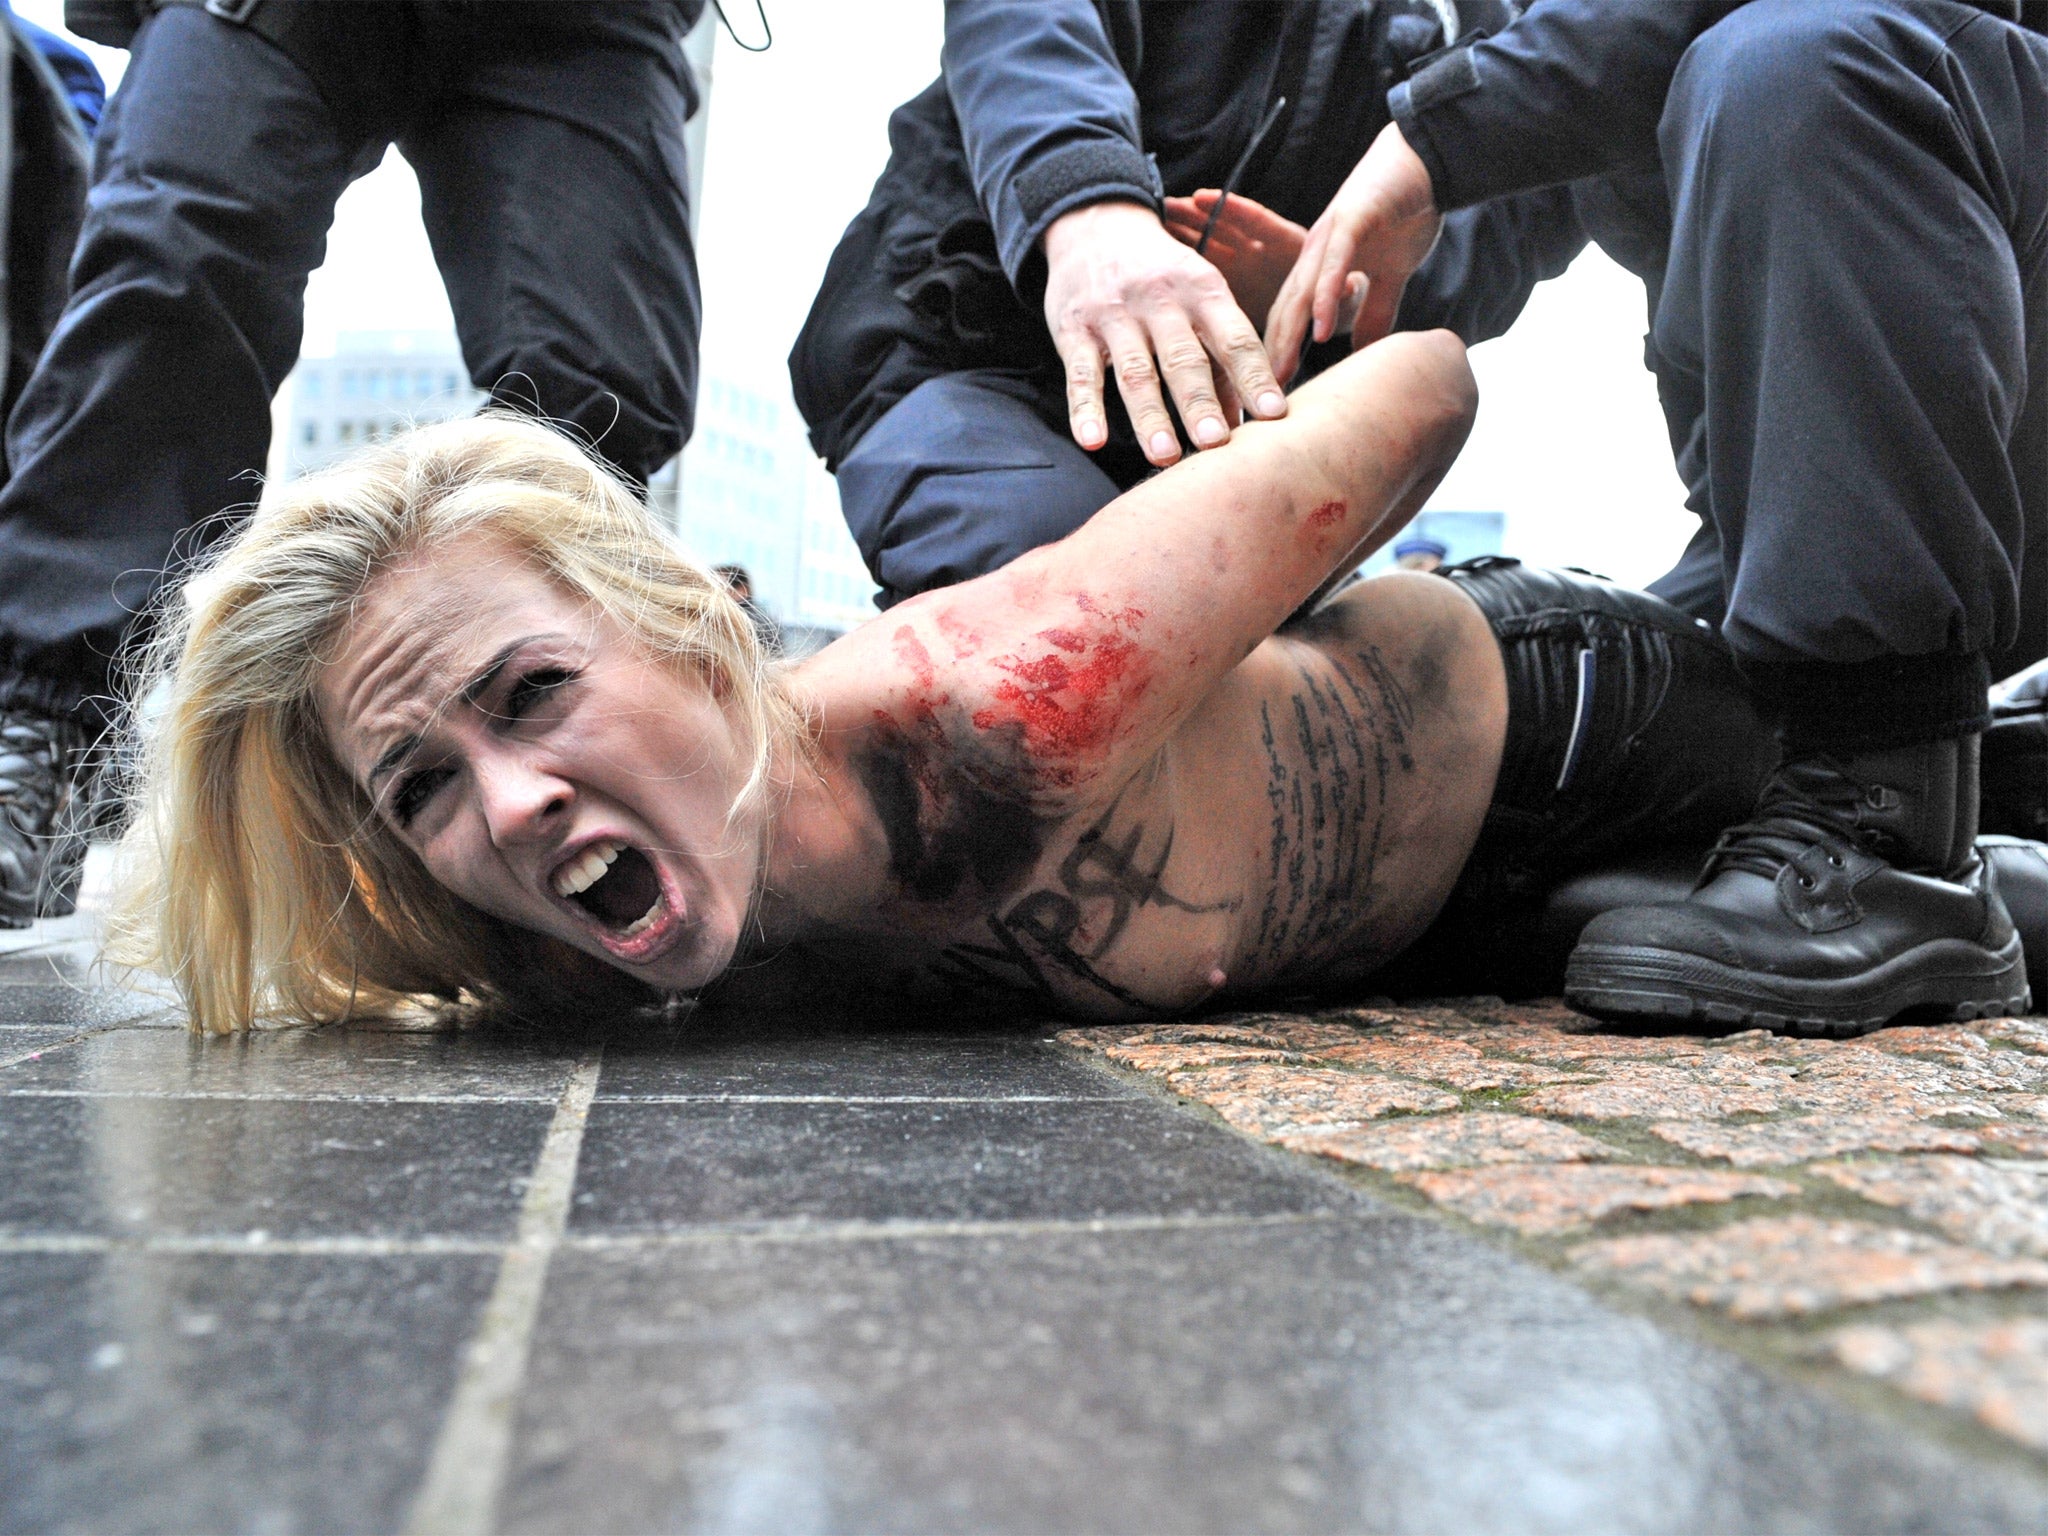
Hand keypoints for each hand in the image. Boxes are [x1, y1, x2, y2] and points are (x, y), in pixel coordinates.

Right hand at [1042, 200, 1286, 466]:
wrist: (1095, 225)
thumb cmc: (1162, 276)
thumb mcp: (1199, 298)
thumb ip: (1221, 359)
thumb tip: (1243, 423)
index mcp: (1203, 291)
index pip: (1234, 338)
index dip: (1253, 376)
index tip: (1273, 415)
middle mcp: (1161, 301)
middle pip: (1183, 358)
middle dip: (1200, 403)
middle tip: (1216, 445)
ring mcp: (1114, 315)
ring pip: (1134, 371)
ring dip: (1149, 416)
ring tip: (1164, 457)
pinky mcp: (1073, 330)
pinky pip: (1081, 374)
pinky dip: (1084, 409)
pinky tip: (1092, 440)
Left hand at [1265, 121, 1442, 385]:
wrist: (1426, 159)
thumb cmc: (1405, 213)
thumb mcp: (1390, 276)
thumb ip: (1376, 312)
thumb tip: (1369, 354)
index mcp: (1318, 267)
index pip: (1290, 318)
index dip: (1277, 356)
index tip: (1268, 396)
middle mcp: (1314, 254)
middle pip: (1284, 311)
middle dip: (1269, 355)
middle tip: (1258, 398)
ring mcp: (1329, 236)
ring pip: (1301, 292)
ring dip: (1288, 335)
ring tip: (1276, 374)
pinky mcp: (1352, 220)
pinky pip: (1334, 265)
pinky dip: (1326, 297)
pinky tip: (1320, 329)